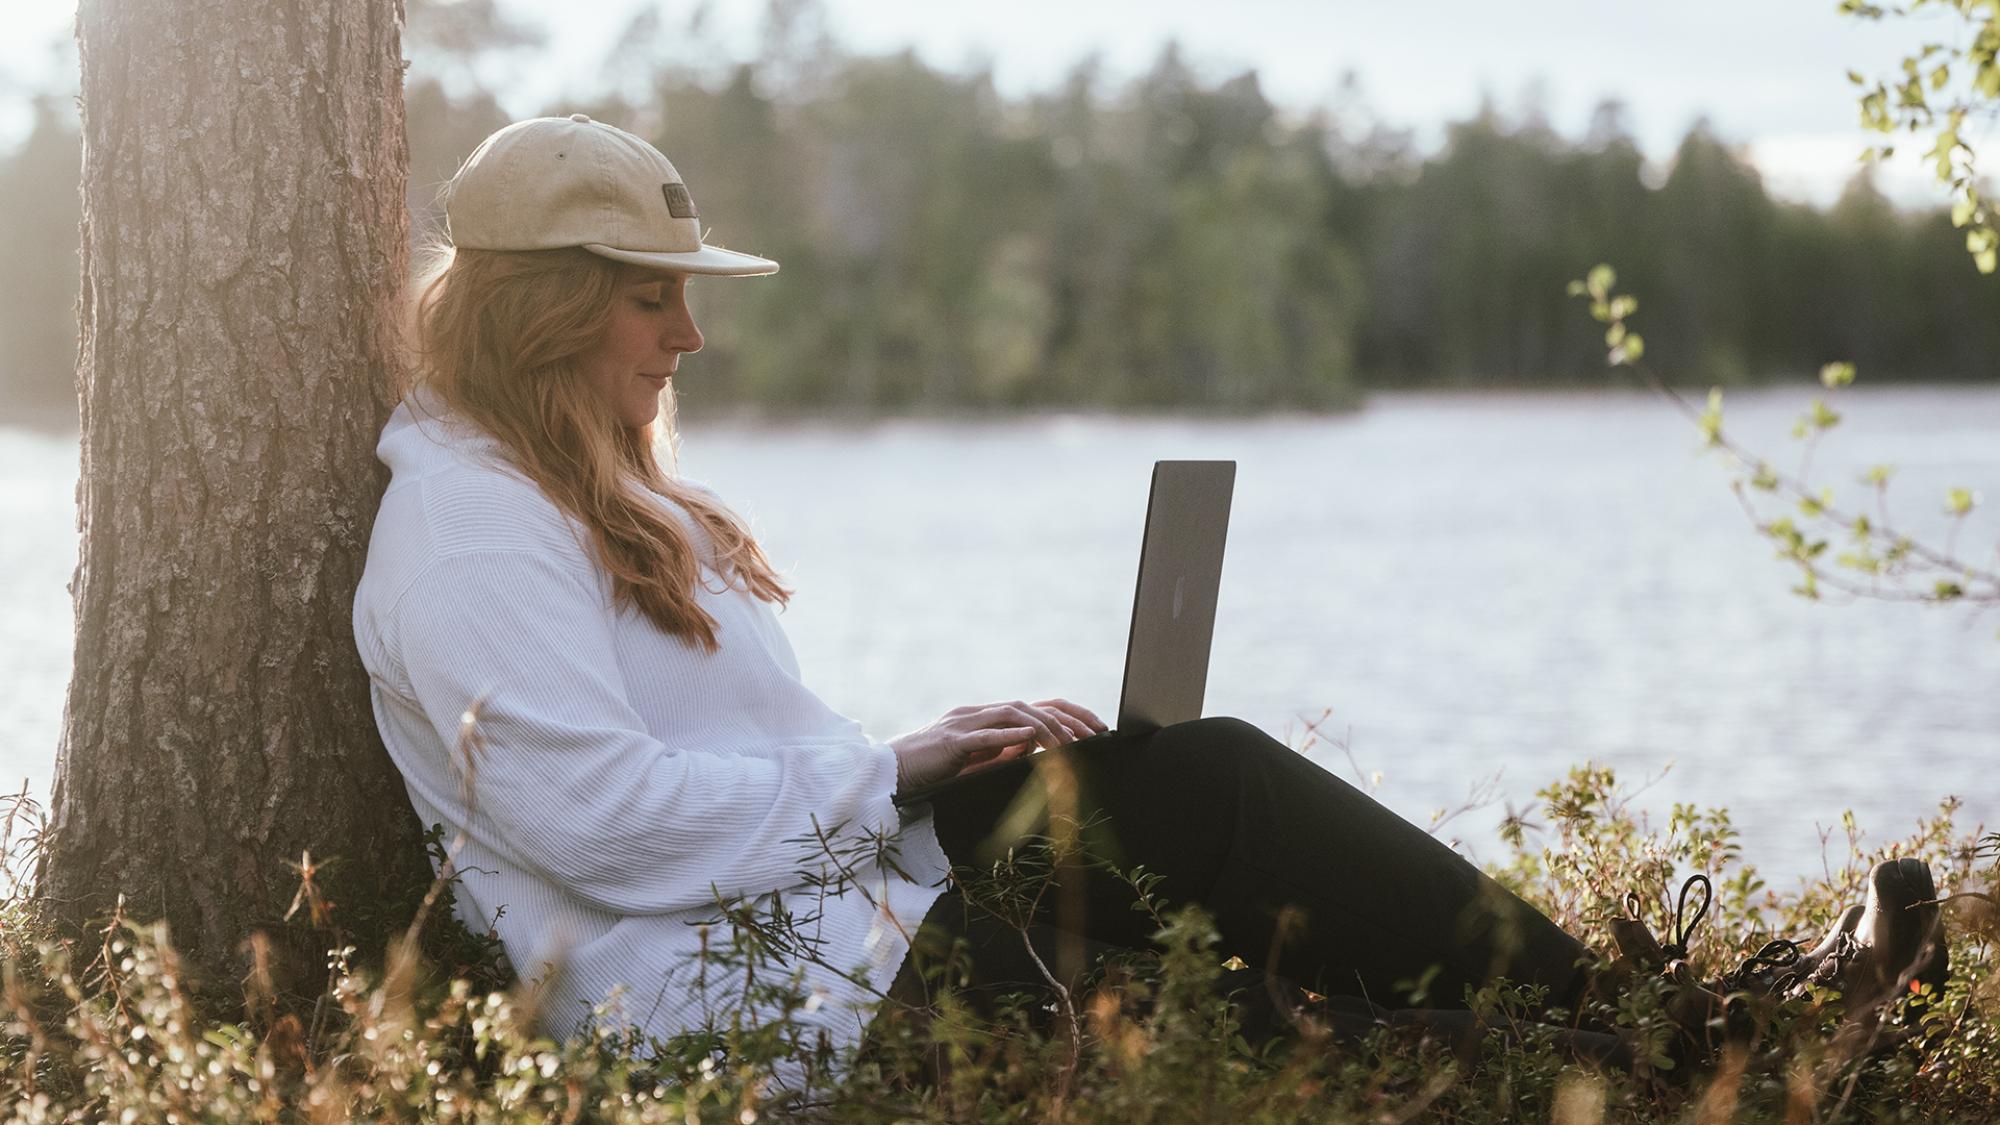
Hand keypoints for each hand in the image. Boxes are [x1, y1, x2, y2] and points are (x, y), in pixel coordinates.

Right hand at [889, 698, 1107, 794]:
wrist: (892, 772)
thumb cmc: (932, 768)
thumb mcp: (974, 759)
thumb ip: (1001, 749)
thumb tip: (1033, 744)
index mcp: (985, 717)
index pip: (1034, 708)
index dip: (1068, 715)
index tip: (1097, 729)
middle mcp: (977, 713)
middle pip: (1030, 705)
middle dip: (1066, 719)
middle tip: (1094, 735)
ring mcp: (963, 723)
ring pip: (1012, 714)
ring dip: (1044, 728)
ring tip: (1067, 743)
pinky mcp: (950, 741)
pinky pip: (983, 735)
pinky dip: (1008, 734)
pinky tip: (1030, 737)